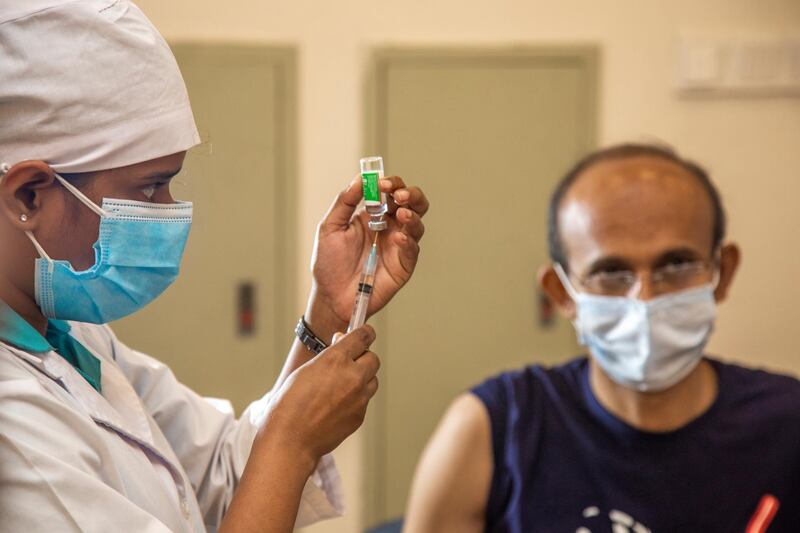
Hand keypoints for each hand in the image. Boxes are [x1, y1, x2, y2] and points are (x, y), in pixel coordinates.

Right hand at [256, 325, 379, 466]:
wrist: (290, 439)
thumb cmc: (290, 404)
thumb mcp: (306, 369)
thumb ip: (329, 356)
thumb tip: (342, 344)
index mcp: (336, 359)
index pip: (363, 336)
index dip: (364, 333)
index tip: (365, 334)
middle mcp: (352, 376)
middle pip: (373, 358)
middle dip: (363, 358)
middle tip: (349, 362)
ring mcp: (359, 397)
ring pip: (372, 380)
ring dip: (362, 379)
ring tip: (341, 386)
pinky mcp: (360, 415)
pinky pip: (364, 400)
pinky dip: (355, 399)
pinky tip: (336, 405)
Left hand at [308, 176, 429, 332]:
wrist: (332, 297)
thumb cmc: (329, 263)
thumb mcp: (330, 226)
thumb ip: (345, 201)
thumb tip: (361, 178)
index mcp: (373, 215)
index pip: (391, 192)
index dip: (391, 183)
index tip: (382, 183)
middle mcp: (390, 227)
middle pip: (413, 203)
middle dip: (411, 194)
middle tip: (399, 195)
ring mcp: (398, 246)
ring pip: (417, 224)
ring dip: (412, 215)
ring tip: (401, 214)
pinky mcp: (403, 265)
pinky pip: (413, 249)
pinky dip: (409, 241)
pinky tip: (399, 237)